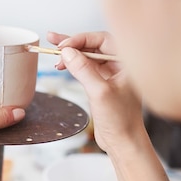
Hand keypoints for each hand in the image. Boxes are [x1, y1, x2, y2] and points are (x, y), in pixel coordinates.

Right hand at [48, 31, 144, 153]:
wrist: (123, 142)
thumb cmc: (121, 120)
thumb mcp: (99, 92)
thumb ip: (83, 69)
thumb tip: (67, 51)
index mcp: (127, 63)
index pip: (102, 40)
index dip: (81, 39)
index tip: (64, 46)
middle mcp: (120, 65)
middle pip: (93, 45)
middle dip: (73, 43)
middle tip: (52, 38)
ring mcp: (110, 75)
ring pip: (87, 56)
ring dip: (70, 54)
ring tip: (53, 51)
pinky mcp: (101, 84)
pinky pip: (85, 68)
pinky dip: (73, 65)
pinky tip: (62, 65)